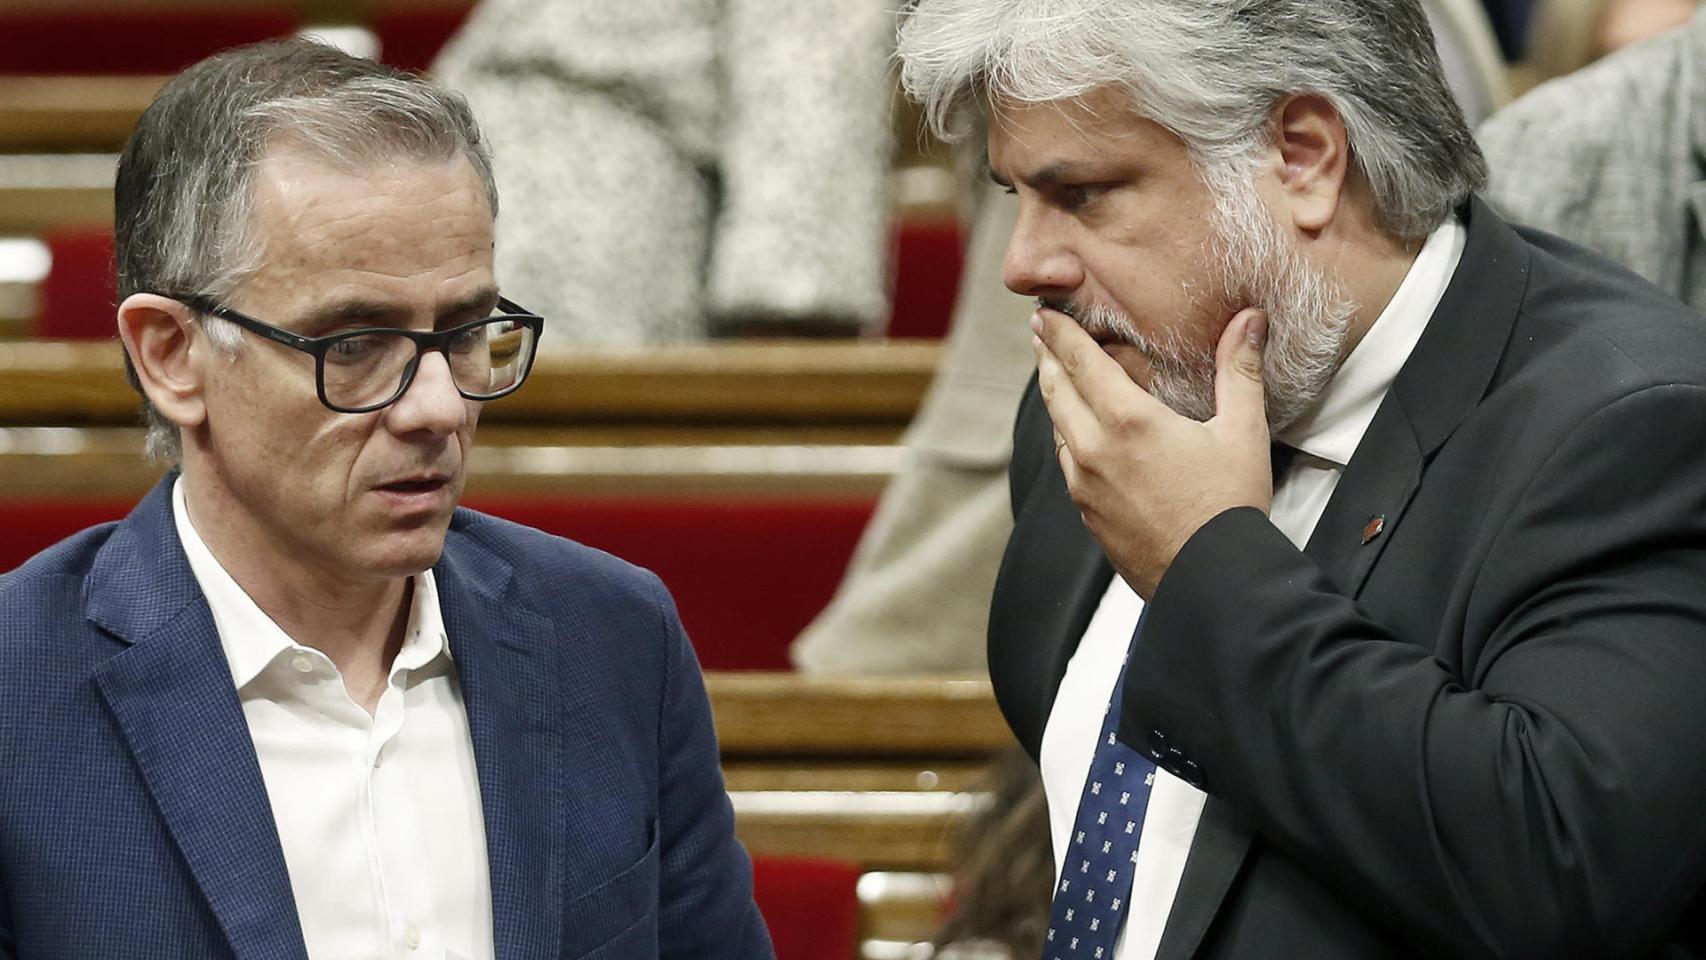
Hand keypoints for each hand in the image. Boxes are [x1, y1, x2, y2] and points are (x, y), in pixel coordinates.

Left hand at [1032, 306, 1273, 598]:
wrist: (1211, 582)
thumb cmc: (1229, 508)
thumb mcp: (1242, 432)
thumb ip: (1240, 370)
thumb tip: (1250, 319)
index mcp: (1128, 421)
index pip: (1079, 361)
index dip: (1058, 333)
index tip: (1042, 313)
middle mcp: (1094, 450)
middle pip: (1056, 390)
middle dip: (1047, 357)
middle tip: (1040, 334)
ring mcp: (1084, 485)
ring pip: (1057, 427)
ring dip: (1054, 396)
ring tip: (1056, 376)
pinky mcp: (1086, 513)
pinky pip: (1067, 463)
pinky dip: (1067, 435)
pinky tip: (1077, 433)